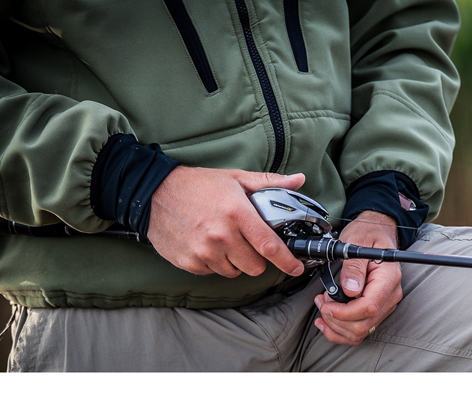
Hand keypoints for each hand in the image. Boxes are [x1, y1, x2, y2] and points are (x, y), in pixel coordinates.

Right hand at [147, 166, 305, 277]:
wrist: (153, 193)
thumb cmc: (198, 185)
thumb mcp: (236, 178)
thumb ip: (269, 183)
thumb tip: (298, 180)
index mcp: (237, 213)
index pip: (269, 246)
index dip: (287, 261)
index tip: (296, 267)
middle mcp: (221, 236)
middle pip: (255, 266)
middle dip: (257, 258)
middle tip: (248, 242)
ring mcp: (204, 252)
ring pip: (235, 271)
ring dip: (235, 261)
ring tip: (224, 240)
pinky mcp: (189, 263)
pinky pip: (213, 272)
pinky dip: (215, 263)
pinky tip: (207, 244)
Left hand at [314, 211, 402, 344]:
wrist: (376, 233)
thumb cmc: (368, 234)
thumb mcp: (357, 242)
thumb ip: (354, 267)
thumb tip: (350, 289)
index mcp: (388, 278)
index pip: (369, 307)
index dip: (344, 312)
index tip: (326, 306)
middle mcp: (391, 294)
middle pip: (363, 324)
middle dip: (336, 319)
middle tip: (322, 302)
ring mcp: (385, 304)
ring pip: (360, 331)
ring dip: (336, 325)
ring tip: (323, 307)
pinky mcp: (377, 309)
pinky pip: (361, 329)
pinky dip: (341, 331)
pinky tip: (327, 322)